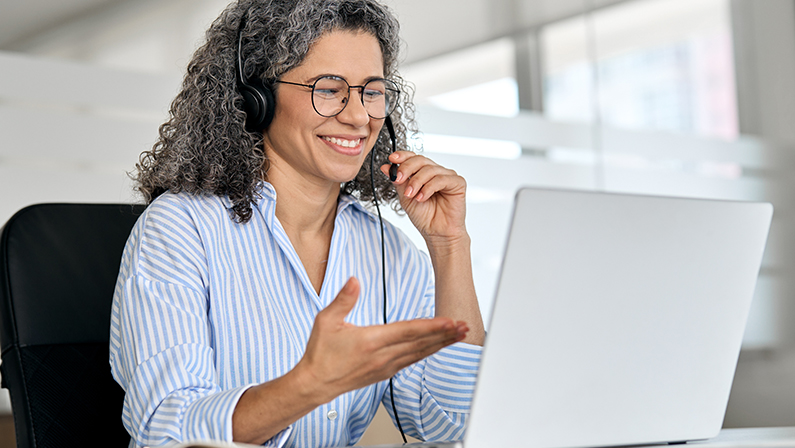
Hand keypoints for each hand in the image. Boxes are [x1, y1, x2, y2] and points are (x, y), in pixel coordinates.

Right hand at [295, 277, 467, 402]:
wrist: (315, 383)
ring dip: (442, 344)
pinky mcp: (386, 372)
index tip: (449, 321)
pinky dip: (429, 352)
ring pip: (420, 353)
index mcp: (371, 341)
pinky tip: (439, 347)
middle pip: (421, 343)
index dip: (431, 326)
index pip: (408, 332)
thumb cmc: (320, 353)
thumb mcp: (326, 321)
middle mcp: (383, 356)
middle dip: (445, 334)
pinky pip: (413, 360)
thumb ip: (344, 299)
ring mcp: (386, 366)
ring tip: (459, 335)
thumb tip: (354, 280)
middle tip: (465, 326)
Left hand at [381, 151, 467, 241]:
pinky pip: (442, 179)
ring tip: (411, 195)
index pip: (414, 158)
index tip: (392, 159)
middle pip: (421, 160)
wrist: (437, 233)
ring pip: (430, 169)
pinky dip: (429, 187)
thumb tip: (386, 167)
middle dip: (407, 169)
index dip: (403, 156)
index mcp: (424, 173)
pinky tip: (422, 197)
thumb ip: (398, 182)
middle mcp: (436, 172)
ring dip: (417, 182)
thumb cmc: (425, 217)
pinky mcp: (458, 183)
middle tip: (399, 179)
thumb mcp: (405, 198)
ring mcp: (448, 176)